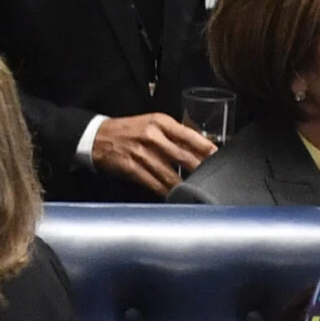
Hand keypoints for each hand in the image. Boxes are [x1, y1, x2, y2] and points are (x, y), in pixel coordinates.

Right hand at [93, 112, 218, 194]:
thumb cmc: (130, 131)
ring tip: (199, 193)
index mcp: (161, 122)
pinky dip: (167, 192)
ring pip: (171, 175)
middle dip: (202, 171)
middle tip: (215, 181)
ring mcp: (142, 153)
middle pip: (185, 157)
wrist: (97, 137)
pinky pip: (154, 184)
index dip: (208, 150)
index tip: (222, 159)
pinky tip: (177, 197)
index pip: (191, 136)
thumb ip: (176, 134)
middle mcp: (153, 136)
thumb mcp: (154, 124)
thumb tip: (203, 148)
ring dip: (186, 187)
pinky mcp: (132, 168)